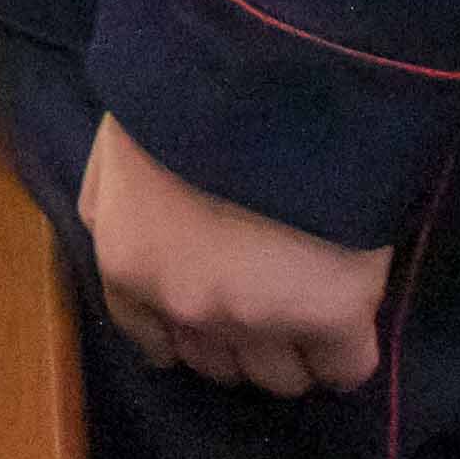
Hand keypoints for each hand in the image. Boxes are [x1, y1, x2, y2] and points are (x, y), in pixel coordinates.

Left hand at [77, 111, 392, 395]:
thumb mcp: (115, 150)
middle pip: (220, 366)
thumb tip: (117, 241)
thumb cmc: (183, 98)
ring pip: (280, 377)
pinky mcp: (332, 317)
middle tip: (266, 306)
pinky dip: (347, 358)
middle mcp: (186, 306)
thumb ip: (109, 205)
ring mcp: (260, 318)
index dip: (184, 335)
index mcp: (128, 266)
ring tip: (310, 316)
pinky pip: (345, 369)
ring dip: (293, 355)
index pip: (152, 341)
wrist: (265, 81)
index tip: (211, 324)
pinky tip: (350, 328)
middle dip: (239, 344)